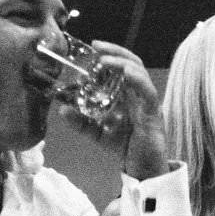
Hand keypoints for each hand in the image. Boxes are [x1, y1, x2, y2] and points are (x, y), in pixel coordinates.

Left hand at [57, 41, 169, 178]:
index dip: (111, 54)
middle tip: (98, 46)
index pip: (122, 67)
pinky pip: (148, 93)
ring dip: (124, 63)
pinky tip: (127, 72)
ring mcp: (147, 103)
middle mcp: (139, 95)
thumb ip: (81, 122)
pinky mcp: (153, 114)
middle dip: (116, 52)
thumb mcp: (96, 133)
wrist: (142, 169)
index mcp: (128, 95)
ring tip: (107, 59)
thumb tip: (62, 109)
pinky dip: (138, 80)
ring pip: (140, 74)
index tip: (94, 46)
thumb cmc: (125, 148)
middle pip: (133, 64)